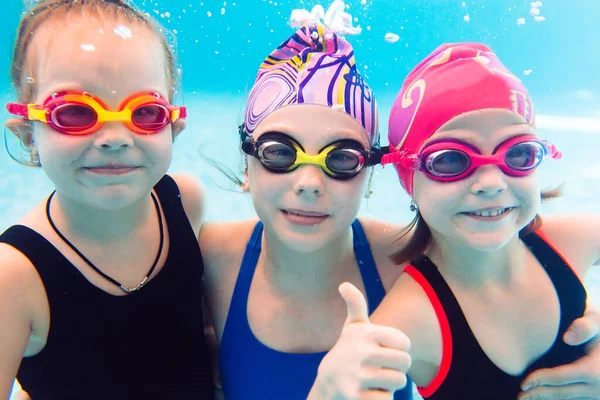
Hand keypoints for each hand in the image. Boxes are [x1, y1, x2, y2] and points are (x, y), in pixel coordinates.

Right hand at [308, 282, 410, 399]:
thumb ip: (355, 304)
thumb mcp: (353, 328)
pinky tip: (368, 393)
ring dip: (389, 384)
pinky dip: (381, 398)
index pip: (405, 343)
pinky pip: (388, 399)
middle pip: (405, 362)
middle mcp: (363, 353)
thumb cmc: (349, 352)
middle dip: (396, 368)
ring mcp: (360, 377)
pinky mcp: (358, 397)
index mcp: (366, 333)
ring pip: (399, 381)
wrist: (328, 383)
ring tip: (373, 380)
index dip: (397, 349)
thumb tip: (344, 284)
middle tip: (379, 367)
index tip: (381, 350)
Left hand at [519, 308, 599, 398]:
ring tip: (529, 399)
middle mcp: (599, 388)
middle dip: (539, 395)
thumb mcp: (597, 323)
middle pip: (563, 394)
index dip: (539, 380)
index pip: (560, 378)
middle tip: (521, 396)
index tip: (523, 383)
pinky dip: (561, 399)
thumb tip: (568, 339)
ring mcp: (599, 395)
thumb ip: (584, 327)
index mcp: (595, 370)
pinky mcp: (599, 398)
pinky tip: (546, 398)